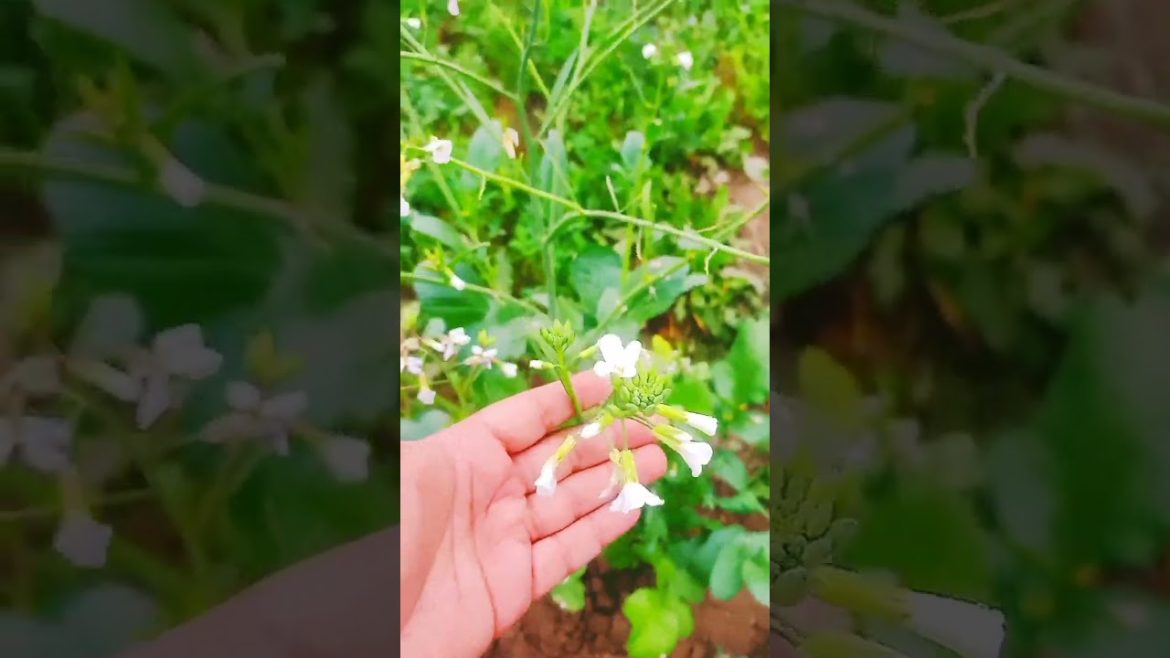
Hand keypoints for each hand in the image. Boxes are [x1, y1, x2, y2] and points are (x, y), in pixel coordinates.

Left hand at [400, 371, 666, 657]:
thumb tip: (513, 418)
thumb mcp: (409, 473)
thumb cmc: (378, 542)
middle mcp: (487, 495)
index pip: (524, 420)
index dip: (568, 400)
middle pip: (557, 459)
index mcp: (461, 458)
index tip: (612, 385)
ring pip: (571, 503)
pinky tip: (633, 507)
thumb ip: (466, 442)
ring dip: (616, 480)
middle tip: (653, 424)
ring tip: (658, 460)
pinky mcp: (514, 587)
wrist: (362, 631)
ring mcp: (503, 541)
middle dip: (606, 440)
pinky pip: (567, 552)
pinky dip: (602, 530)